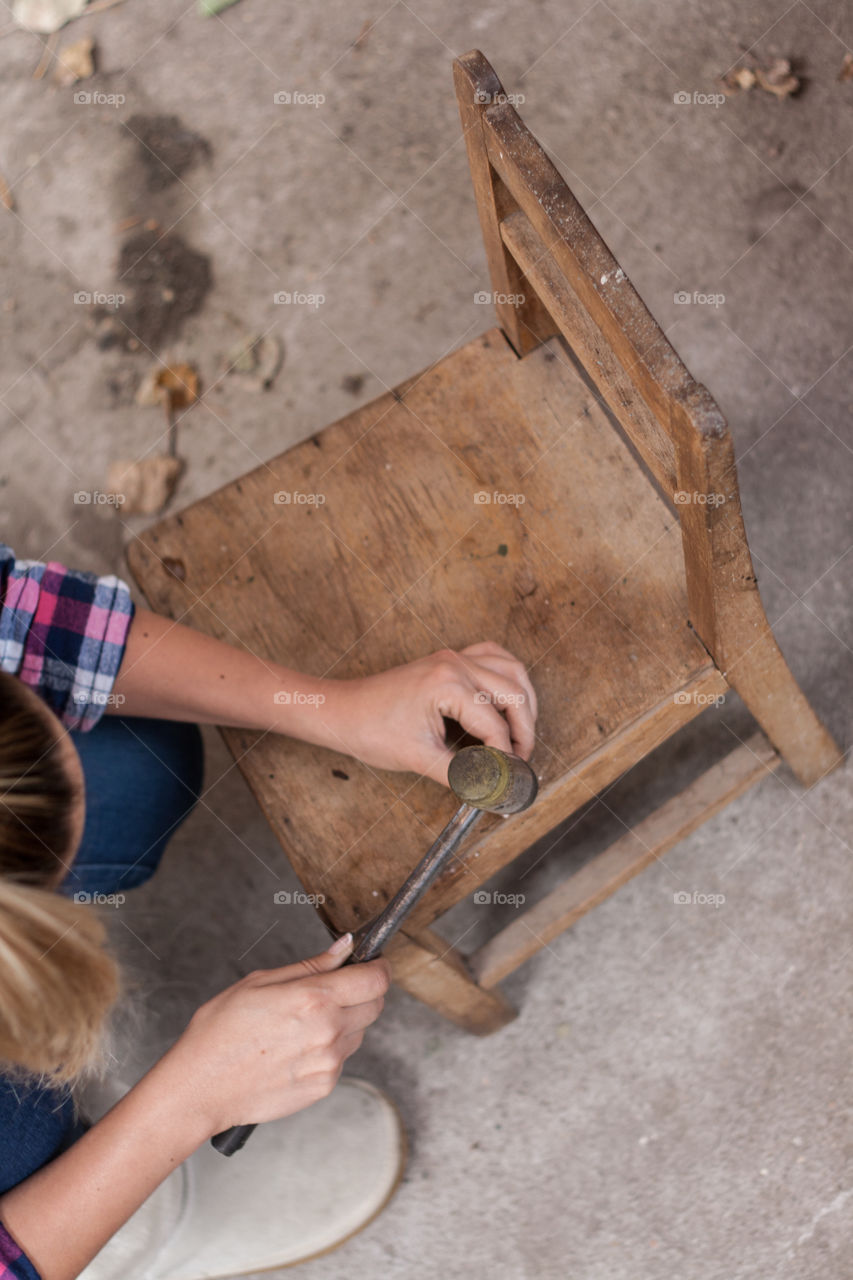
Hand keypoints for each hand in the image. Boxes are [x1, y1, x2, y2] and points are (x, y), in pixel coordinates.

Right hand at [159, 935, 389, 1136]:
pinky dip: (330, 1049)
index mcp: (314, 999)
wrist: (201, 1087)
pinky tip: (297, 1047)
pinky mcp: (324, 1087)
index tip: (372, 963)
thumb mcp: (260, 982)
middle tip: (333, 990)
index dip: (378, 967)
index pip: (375, 979)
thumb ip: (311, 965)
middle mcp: (328, 1032)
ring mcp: (328, 1063)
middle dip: (363, 992)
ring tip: (304, 1023)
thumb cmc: (220, 1032)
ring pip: (359, 1032)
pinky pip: (342, 1059)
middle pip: (375, 1005)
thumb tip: (344, 948)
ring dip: (346, 1022)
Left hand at [326, 641, 537, 785]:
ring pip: (511, 670)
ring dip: (522, 701)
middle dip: (524, 730)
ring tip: (520, 734)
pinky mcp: (448, 659)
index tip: (509, 778)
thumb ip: (462, 775)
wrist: (341, 711)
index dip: (506, 756)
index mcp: (447, 684)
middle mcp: (455, 663)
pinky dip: (507, 676)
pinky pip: (492, 656)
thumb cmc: (370, 730)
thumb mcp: (419, 758)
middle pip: (514, 693)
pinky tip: (508, 699)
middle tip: (520, 759)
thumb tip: (493, 791)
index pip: (495, 725)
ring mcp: (453, 657)